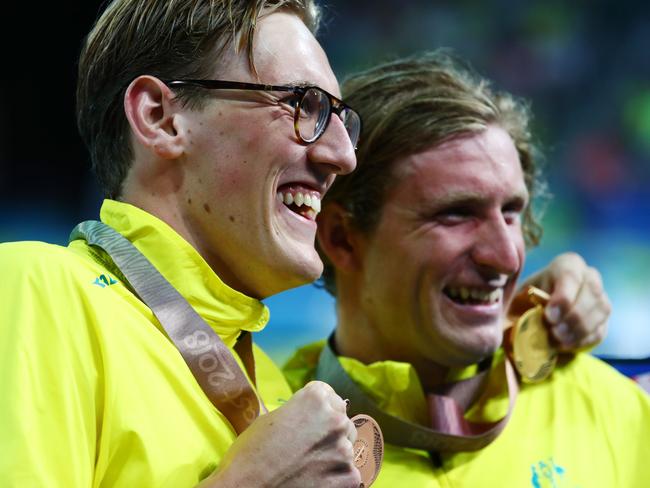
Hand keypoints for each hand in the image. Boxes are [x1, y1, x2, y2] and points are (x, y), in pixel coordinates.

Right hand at [200, 381, 359, 487]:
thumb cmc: (250, 454)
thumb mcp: (271, 418)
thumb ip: (299, 412)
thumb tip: (313, 416)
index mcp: (315, 398)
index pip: (330, 396)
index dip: (318, 410)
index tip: (308, 422)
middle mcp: (335, 419)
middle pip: (342, 420)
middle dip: (329, 431)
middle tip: (308, 447)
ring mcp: (344, 449)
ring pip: (346, 447)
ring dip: (333, 455)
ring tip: (308, 466)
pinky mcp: (348, 478)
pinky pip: (350, 473)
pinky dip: (336, 478)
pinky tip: (315, 481)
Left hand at [520, 252, 610, 350]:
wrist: (537, 312)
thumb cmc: (526, 300)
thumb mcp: (517, 297)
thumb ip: (515, 304)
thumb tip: (505, 318)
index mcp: (567, 264)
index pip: (571, 275)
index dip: (563, 297)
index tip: (549, 316)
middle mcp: (588, 276)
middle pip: (591, 292)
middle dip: (573, 315)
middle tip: (554, 332)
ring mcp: (600, 297)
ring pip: (601, 310)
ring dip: (580, 329)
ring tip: (558, 340)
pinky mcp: (603, 320)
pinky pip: (601, 329)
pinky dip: (584, 339)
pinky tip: (565, 345)